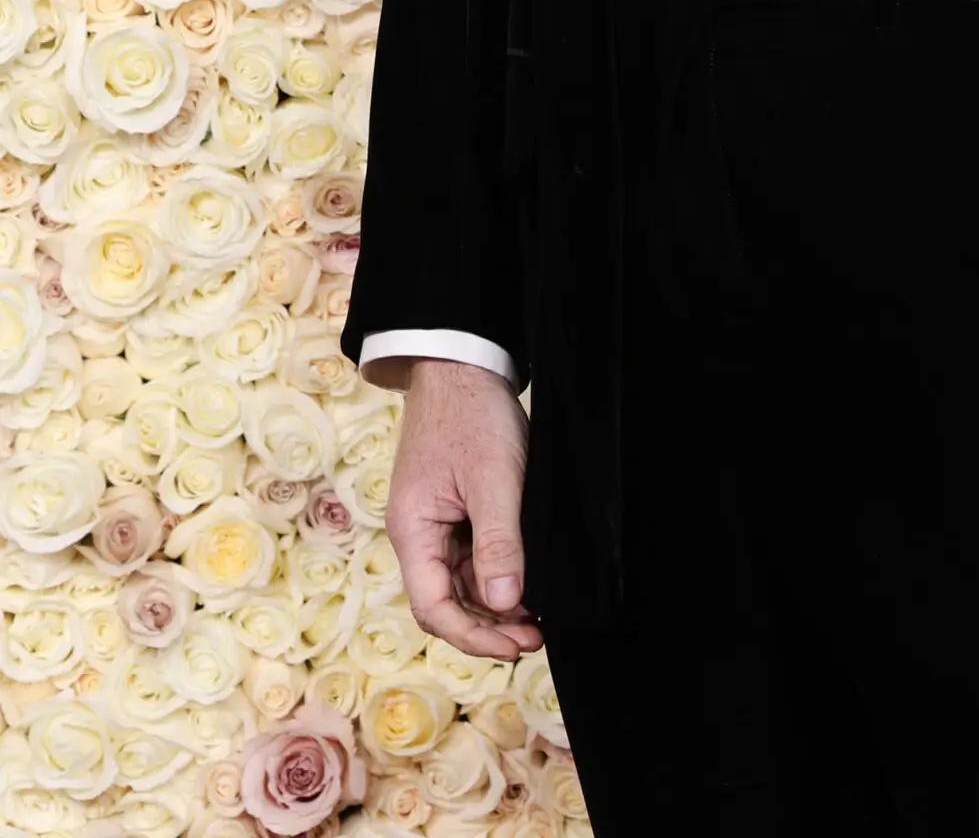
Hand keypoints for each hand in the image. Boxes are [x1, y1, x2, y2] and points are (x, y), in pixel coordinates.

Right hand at [384, 359, 544, 658]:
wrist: (463, 362)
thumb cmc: (472, 413)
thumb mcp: (493, 477)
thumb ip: (497, 541)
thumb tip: (504, 602)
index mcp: (412, 529)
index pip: (433, 606)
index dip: (471, 635)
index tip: (514, 646)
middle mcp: (418, 533)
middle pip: (445, 602)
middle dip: (487, 626)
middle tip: (533, 639)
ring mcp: (435, 522)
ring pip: (460, 583)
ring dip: (493, 605)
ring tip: (535, 620)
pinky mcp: (454, 510)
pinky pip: (470, 558)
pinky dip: (495, 576)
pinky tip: (524, 584)